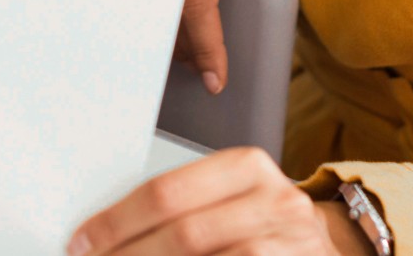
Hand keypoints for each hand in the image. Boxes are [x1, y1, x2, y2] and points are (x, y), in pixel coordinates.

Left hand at [67, 148, 372, 254]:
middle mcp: (274, 200)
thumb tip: (104, 231)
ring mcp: (289, 242)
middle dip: (129, 253)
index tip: (82, 241)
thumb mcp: (230, 197)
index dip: (116, 221)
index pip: (167, 192)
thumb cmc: (263, 221)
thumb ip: (182, 204)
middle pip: (184, 232)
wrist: (330, 245)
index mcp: (246, 166)